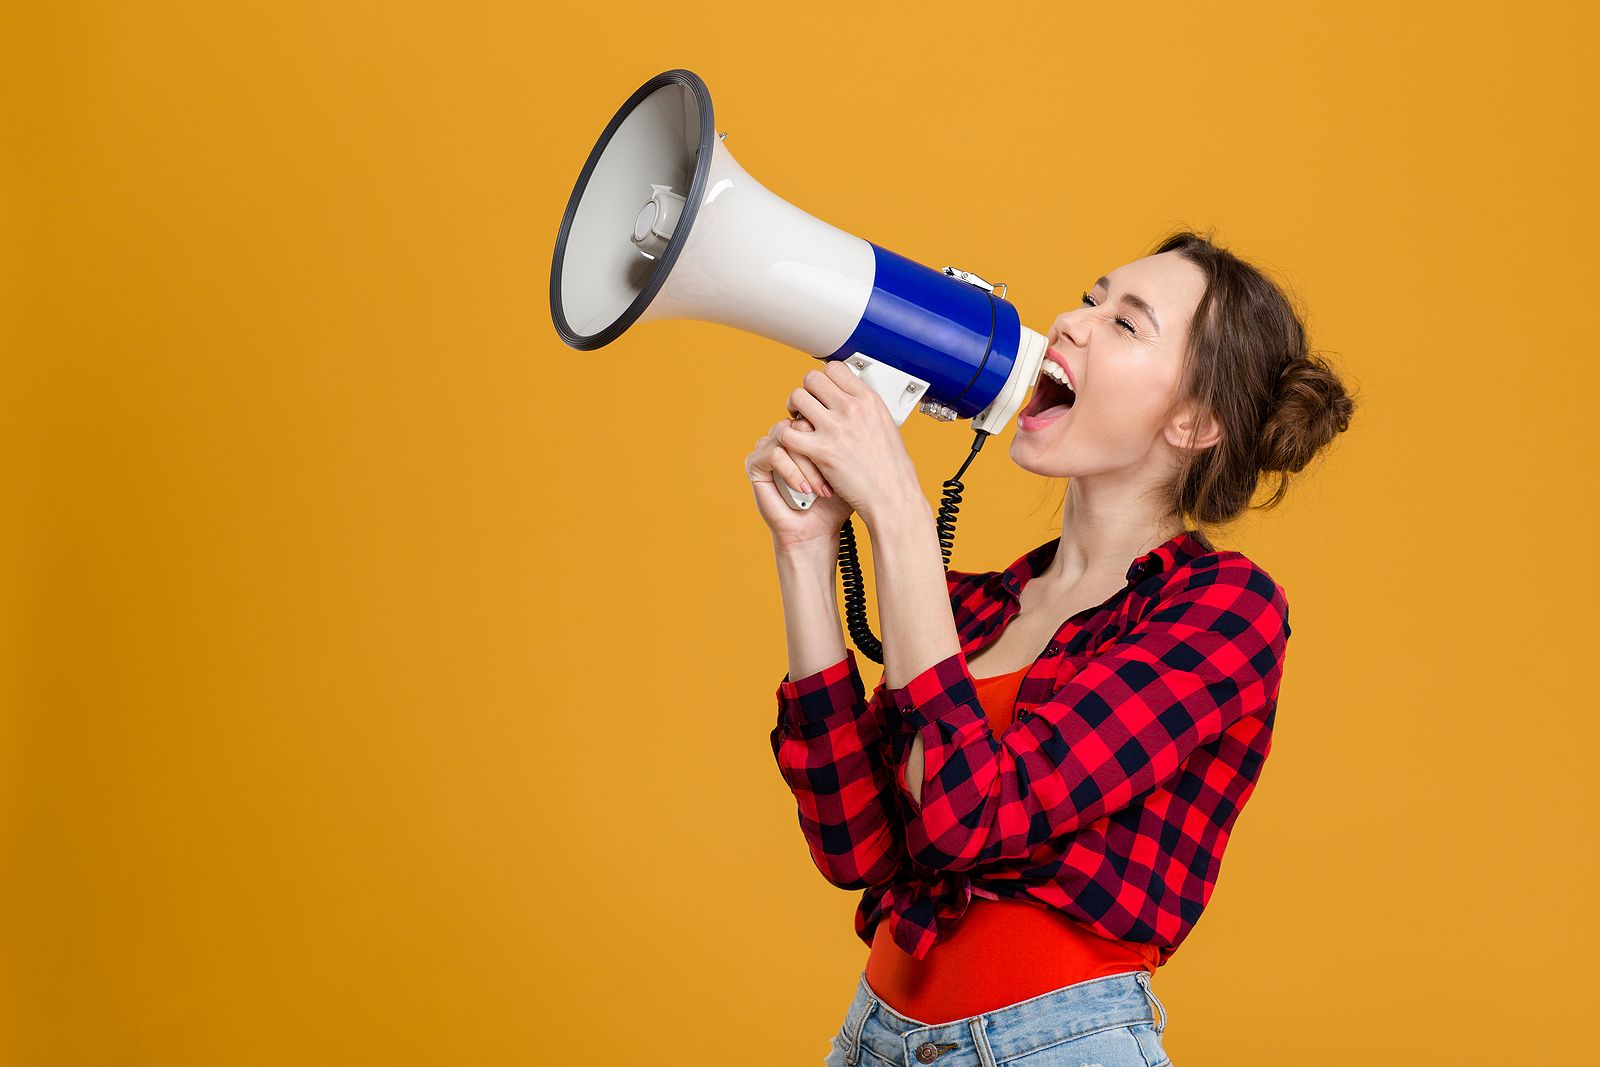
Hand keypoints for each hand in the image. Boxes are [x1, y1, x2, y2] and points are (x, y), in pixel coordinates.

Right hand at [746, 413, 854, 552]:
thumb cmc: (835, 503)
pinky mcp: (755, 464)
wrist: (818, 532)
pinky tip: (804, 490)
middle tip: (832, 481)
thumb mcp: (851, 468)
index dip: (831, 437)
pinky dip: (792, 472)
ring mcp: (770, 447)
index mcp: (808, 431)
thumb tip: (864, 414)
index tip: (846, 464)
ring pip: (789, 437)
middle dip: (820, 452)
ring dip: (808, 466)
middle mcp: (788, 436)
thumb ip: (852, 440)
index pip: (818, 412)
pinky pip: (774, 454)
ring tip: (820, 491)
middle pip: (802, 422)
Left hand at [773, 360, 922, 524]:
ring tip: (798, 423)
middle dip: (806, 391)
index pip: (835, 368)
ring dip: (793, 411)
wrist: (892, 496)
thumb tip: (851, 399)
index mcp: (869, 400)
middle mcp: (852, 409)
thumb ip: (866, 409)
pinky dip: (788, 437)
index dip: (823, 378)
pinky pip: (789, 432)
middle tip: (805, 406)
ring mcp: (835, 428)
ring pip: (797, 399)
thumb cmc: (892, 469)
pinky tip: (796, 445)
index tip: (821, 390)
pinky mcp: (821, 451)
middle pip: (812, 379)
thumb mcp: (887, 426)